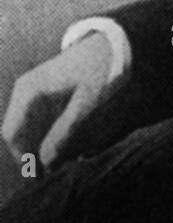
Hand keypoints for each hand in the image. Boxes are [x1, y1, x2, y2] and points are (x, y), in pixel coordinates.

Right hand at [2, 33, 116, 171]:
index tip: (42, 176)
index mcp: (29, 92)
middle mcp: (25, 93)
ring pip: (27, 131)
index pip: (13, 134)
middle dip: (33, 156)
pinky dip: (48, 138)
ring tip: (66, 163)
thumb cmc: (98, 71)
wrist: (109, 45)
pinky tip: (69, 148)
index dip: (23, 158)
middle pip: (18, 135)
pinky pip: (38, 123)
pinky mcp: (43, 98)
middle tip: (55, 174)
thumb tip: (46, 160)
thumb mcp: (86, 101)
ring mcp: (32, 94)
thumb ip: (66, 130)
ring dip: (41, 149)